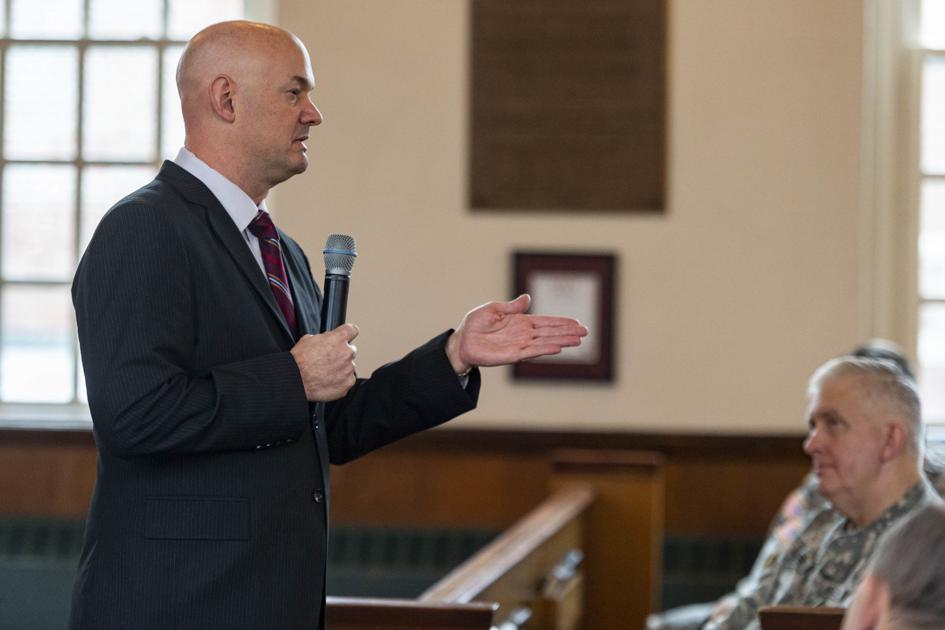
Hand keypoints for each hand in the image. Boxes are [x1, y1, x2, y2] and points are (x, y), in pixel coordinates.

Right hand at [290, 323, 358, 401]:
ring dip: (341, 367)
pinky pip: (348, 379)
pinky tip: (329, 380)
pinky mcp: (348, 382)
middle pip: (351, 350)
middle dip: (342, 353)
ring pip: (349, 366)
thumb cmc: (299, 361)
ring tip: (326, 371)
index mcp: (338, 338)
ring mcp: (348, 368)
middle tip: (329, 359)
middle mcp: (346, 352)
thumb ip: (325, 337)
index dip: (348, 333)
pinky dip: (341, 380)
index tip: (347, 337)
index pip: (352, 330)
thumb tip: (328, 339)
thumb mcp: (309, 339)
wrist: (296, 380)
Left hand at [445, 294, 587, 373]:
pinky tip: (557, 348)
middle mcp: (523, 334)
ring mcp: (519, 345)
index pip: (546, 322)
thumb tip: (528, 298)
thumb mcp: (493, 309)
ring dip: (561, 341)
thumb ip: (512, 306)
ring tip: (577, 340)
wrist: (462, 341)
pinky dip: (544, 349)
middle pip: (550, 332)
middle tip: (585, 332)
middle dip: (567, 332)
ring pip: (545, 342)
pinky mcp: (511, 355)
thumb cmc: (476, 324)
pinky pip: (531, 352)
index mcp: (521, 322)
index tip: (577, 323)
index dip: (561, 322)